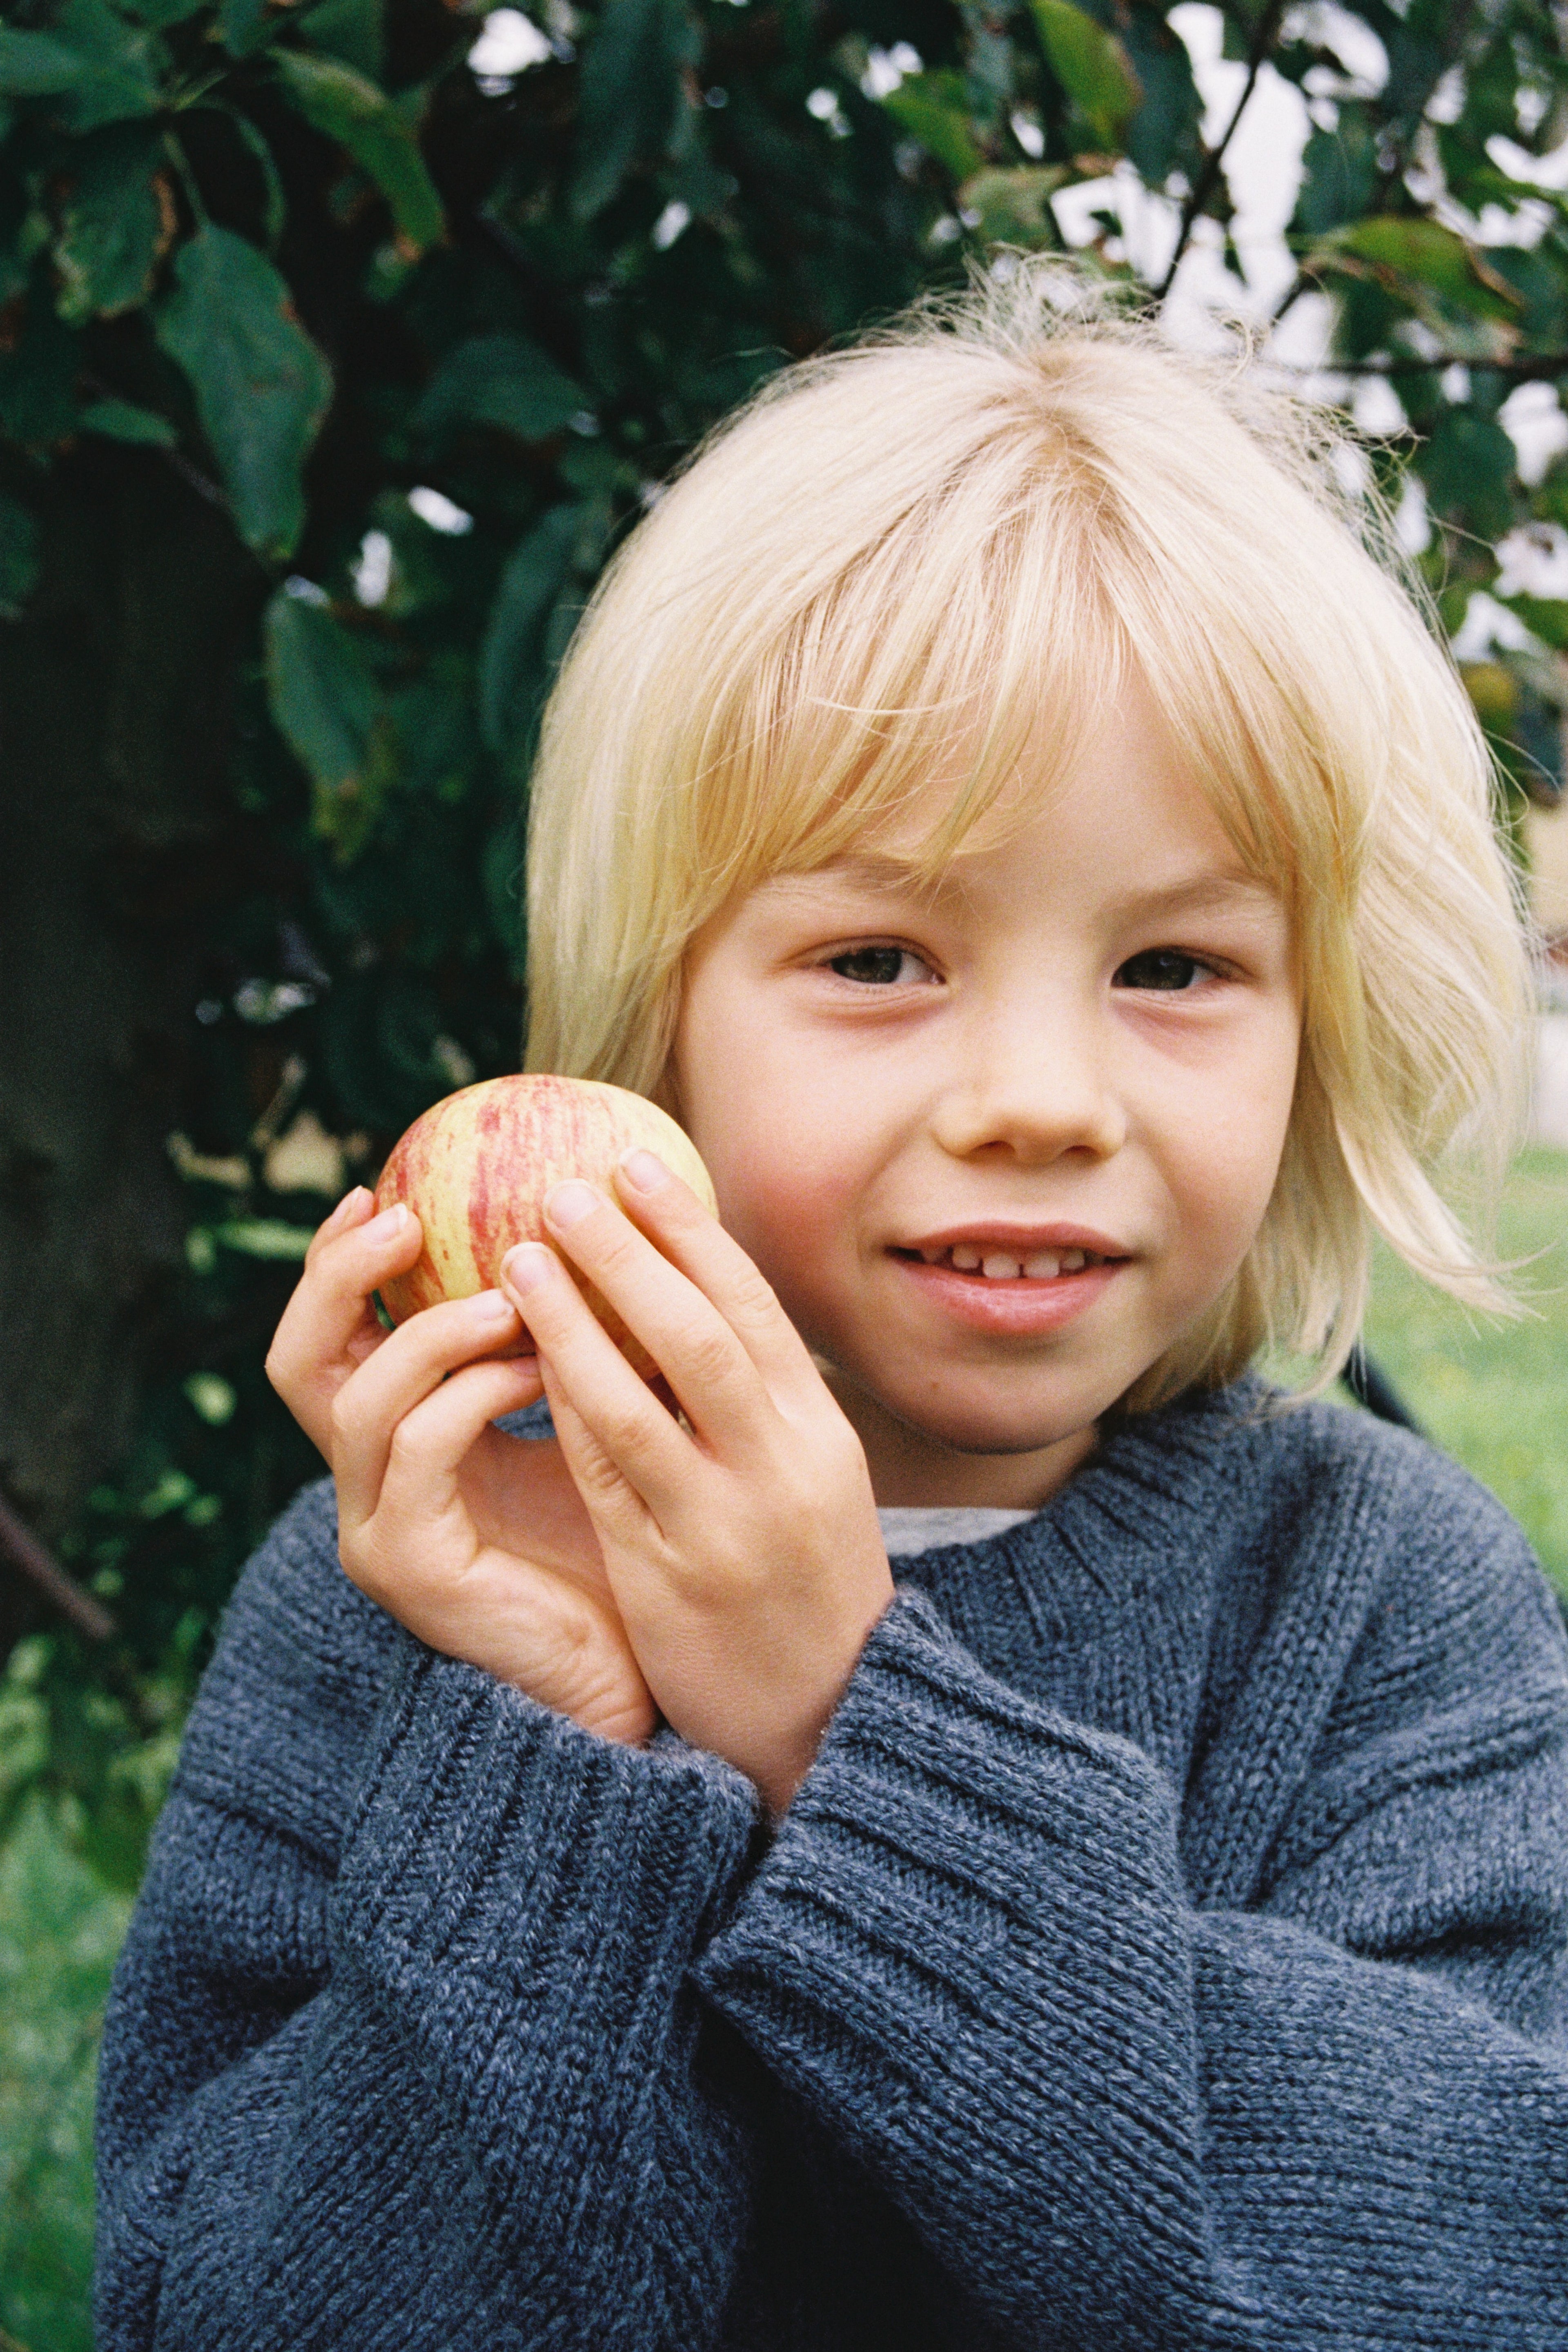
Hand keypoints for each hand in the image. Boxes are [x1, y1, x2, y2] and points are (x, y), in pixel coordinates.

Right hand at [265, 1189, 656, 1744]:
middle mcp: (365, 1481)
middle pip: (298, 1359)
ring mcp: (375, 1527)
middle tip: (405, 1218)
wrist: (634, 1664)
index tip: (384, 1187)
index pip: (333, 1337)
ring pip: (358, 1400)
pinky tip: (536, 1367)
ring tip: (510, 1296)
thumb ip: (562, 1342)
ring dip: (433, 1333)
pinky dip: (472, 1393)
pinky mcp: (407, 1565)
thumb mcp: (586, 1415)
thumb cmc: (620, 1535)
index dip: (340, 1260)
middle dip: (342, 1278)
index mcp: (396, 1440)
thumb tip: (591, 1225)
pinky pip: (420, 1451)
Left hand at [501, 1151, 894, 1814]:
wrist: (828, 1717)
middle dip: (630, 1252)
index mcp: (821, 1432)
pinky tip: (517, 1358)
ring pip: (640, 1400)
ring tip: (520, 1255)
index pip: (753, 1308)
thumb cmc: (803, 1580)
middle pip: (700, 1334)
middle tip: (564, 1186)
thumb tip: (691, 1292)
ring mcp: (725, 1522)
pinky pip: (605, 1474)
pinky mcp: (668, 1576)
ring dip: (574, 1320)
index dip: (692, 1231)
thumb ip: (760, 1399)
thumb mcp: (811, 1477)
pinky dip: (564, 1407)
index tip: (638, 1167)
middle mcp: (782, 1465)